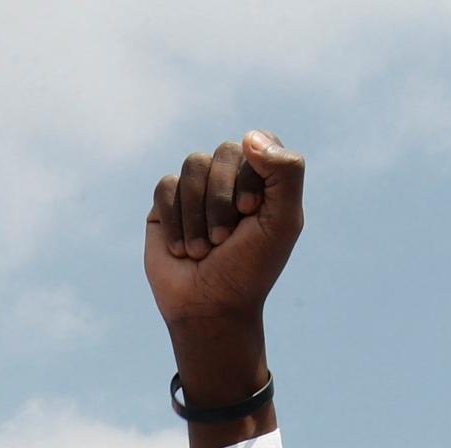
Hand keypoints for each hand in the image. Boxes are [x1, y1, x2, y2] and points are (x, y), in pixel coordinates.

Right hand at [145, 131, 303, 436]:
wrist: (209, 308)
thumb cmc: (251, 268)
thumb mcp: (284, 221)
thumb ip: (286, 172)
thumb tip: (249, 136)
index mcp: (262, 178)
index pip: (254, 147)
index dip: (248, 179)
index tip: (251, 214)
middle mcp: (229, 178)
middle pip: (220, 154)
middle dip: (221, 200)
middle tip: (224, 240)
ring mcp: (196, 190)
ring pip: (191, 166)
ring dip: (197, 214)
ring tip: (202, 249)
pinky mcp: (165, 205)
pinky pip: (166, 186)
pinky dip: (174, 219)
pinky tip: (181, 248)